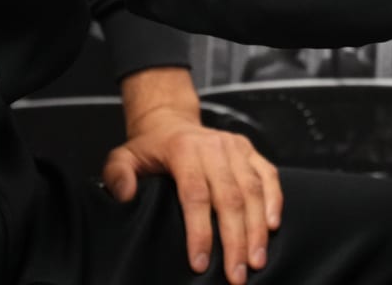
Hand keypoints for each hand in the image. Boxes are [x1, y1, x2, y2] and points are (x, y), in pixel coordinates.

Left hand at [105, 67, 281, 282]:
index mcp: (183, 150)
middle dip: (235, 240)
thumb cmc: (150, 148)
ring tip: (256, 261)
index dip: (200, 232)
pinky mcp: (250, 151)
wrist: (171, 122)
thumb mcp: (124, 157)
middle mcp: (214, 147)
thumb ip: (118, 174)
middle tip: (236, 275)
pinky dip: (274, 201)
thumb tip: (126, 195)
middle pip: (229, 198)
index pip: (195, 195)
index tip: (201, 264)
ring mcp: (235, 148)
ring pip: (252, 190)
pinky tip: (272, 227)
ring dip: (257, 228)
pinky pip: (268, 175)